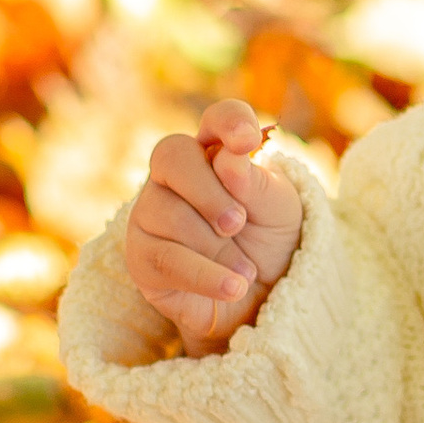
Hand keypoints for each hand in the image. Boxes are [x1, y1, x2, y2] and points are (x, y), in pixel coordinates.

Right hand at [120, 99, 304, 352]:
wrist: (261, 302)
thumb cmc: (270, 245)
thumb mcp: (280, 212)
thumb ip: (257, 183)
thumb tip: (228, 160)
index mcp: (216, 154)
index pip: (218, 120)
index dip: (230, 122)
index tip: (247, 141)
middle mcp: (176, 176)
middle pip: (171, 155)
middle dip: (208, 191)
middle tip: (238, 223)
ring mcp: (152, 214)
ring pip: (167, 212)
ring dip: (215, 245)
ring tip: (247, 270)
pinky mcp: (143, 257)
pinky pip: (166, 258)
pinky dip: (206, 274)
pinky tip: (234, 286)